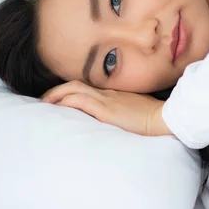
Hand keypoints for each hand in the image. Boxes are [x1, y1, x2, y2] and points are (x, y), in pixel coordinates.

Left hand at [41, 80, 171, 136]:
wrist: (165, 117)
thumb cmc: (153, 117)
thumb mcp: (133, 113)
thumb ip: (120, 114)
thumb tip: (109, 123)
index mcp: (112, 95)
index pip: (85, 87)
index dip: (67, 91)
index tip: (55, 100)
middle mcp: (106, 94)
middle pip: (75, 84)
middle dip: (55, 91)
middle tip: (43, 101)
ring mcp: (107, 100)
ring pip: (74, 89)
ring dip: (56, 95)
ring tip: (44, 104)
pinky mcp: (107, 110)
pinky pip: (81, 100)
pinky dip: (66, 102)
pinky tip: (57, 108)